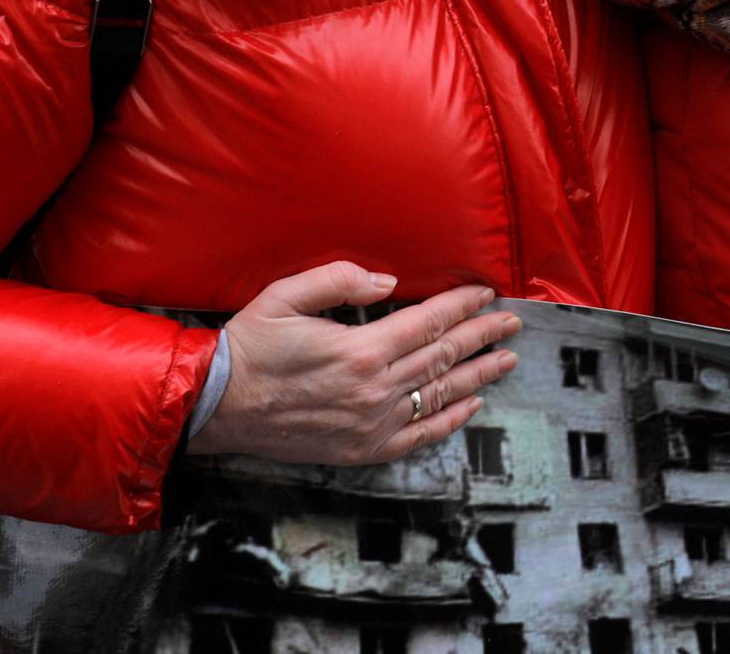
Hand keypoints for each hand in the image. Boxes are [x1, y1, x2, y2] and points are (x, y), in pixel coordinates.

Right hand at [186, 263, 520, 464]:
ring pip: (440, 395)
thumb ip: (340, 280)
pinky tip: (472, 405)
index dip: (462, 305)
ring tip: (507, 358)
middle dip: (482, 335)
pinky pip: (419, 435)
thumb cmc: (251, 346)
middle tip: (511, 321)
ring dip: (479, 374)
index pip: (429, 322)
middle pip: (444, 357)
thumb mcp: (286, 295)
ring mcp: (372, 424)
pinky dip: (450, 420)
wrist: (218, 405)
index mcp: (361, 350)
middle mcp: (375, 390)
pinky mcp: (363, 449)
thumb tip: (390, 282)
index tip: (486, 292)